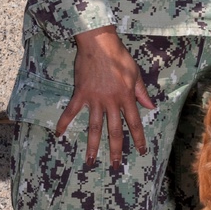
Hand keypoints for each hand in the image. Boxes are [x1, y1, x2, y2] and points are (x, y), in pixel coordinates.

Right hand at [56, 25, 154, 165]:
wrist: (99, 43)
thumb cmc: (119, 56)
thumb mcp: (135, 74)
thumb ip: (141, 92)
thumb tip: (151, 107)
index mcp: (127, 98)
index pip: (134, 123)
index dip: (138, 138)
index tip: (141, 151)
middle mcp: (111, 102)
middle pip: (114, 131)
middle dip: (115, 150)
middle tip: (115, 166)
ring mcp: (95, 99)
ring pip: (94, 127)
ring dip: (92, 146)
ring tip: (90, 161)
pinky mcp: (81, 94)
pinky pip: (71, 111)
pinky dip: (64, 122)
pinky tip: (59, 134)